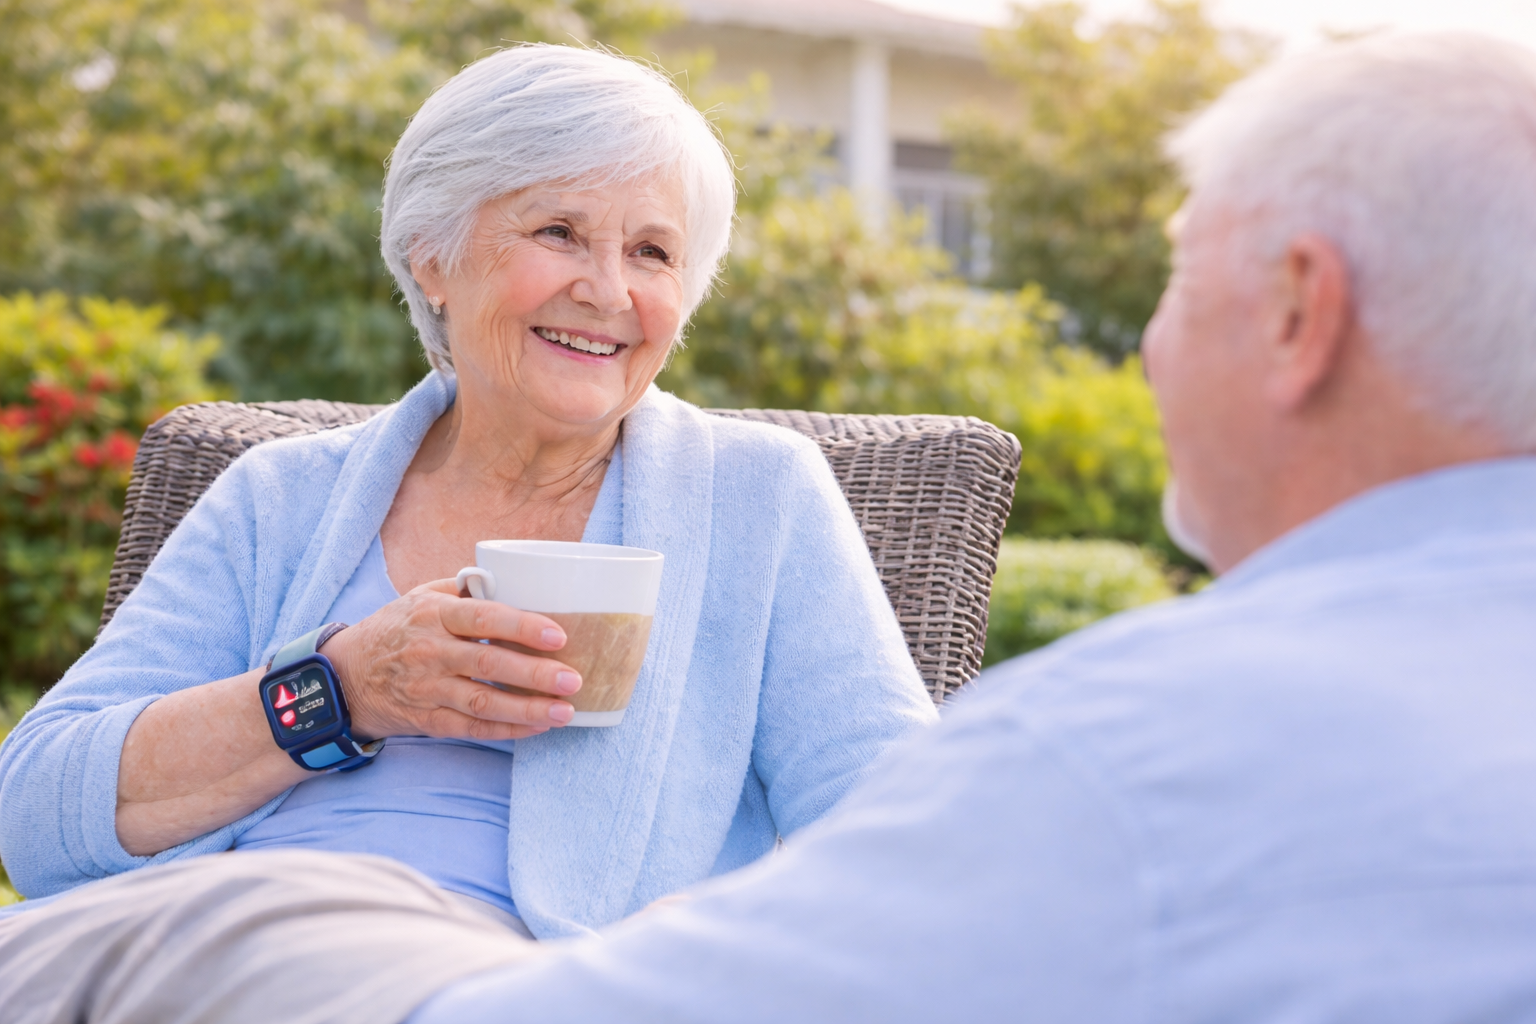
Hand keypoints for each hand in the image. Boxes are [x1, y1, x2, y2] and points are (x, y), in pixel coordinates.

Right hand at [321, 578, 580, 741]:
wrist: (344, 677)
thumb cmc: (396, 629)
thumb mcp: (421, 597)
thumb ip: (465, 590)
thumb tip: (516, 579)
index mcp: (434, 614)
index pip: (483, 618)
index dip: (522, 626)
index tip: (558, 635)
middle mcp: (430, 652)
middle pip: (489, 664)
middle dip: (535, 674)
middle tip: (573, 679)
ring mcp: (427, 689)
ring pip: (483, 702)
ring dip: (527, 709)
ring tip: (565, 711)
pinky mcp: (427, 720)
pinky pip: (471, 728)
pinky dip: (506, 730)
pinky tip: (536, 728)